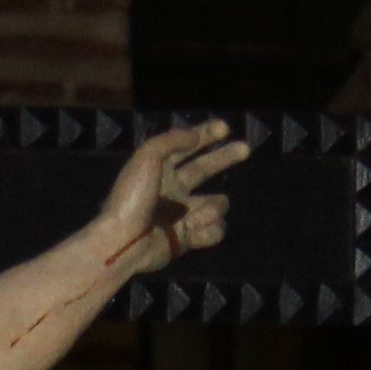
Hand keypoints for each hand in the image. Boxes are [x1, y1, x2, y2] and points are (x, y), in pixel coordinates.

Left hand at [98, 119, 247, 274]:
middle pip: (205, 168)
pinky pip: (214, 231)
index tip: (225, 127)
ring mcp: (181, 215)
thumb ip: (172, 140)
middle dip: (226, 156)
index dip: (206, 134)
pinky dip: (207, 231)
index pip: (187, 147)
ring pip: (217, 204)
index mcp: (161, 170)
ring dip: (212, 208)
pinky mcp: (187, 238)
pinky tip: (189, 233)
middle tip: (245, 148)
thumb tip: (194, 136)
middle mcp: (173, 190)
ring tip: (192, 217)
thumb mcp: (147, 157)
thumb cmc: (132, 198)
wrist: (125, 242)